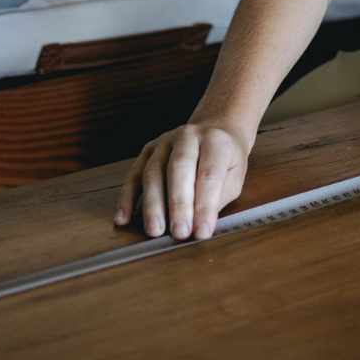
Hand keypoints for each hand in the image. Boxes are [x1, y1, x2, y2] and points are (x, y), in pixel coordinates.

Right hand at [114, 120, 252, 240]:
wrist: (215, 127)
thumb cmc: (225, 158)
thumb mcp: (235, 176)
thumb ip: (219, 197)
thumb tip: (199, 224)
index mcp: (216, 141)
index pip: (210, 175)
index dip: (205, 206)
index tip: (202, 231)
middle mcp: (188, 136)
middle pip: (179, 170)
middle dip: (178, 205)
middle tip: (179, 232)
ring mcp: (165, 141)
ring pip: (153, 172)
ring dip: (152, 204)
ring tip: (154, 230)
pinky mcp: (148, 149)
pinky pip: (134, 174)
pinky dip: (127, 197)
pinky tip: (124, 217)